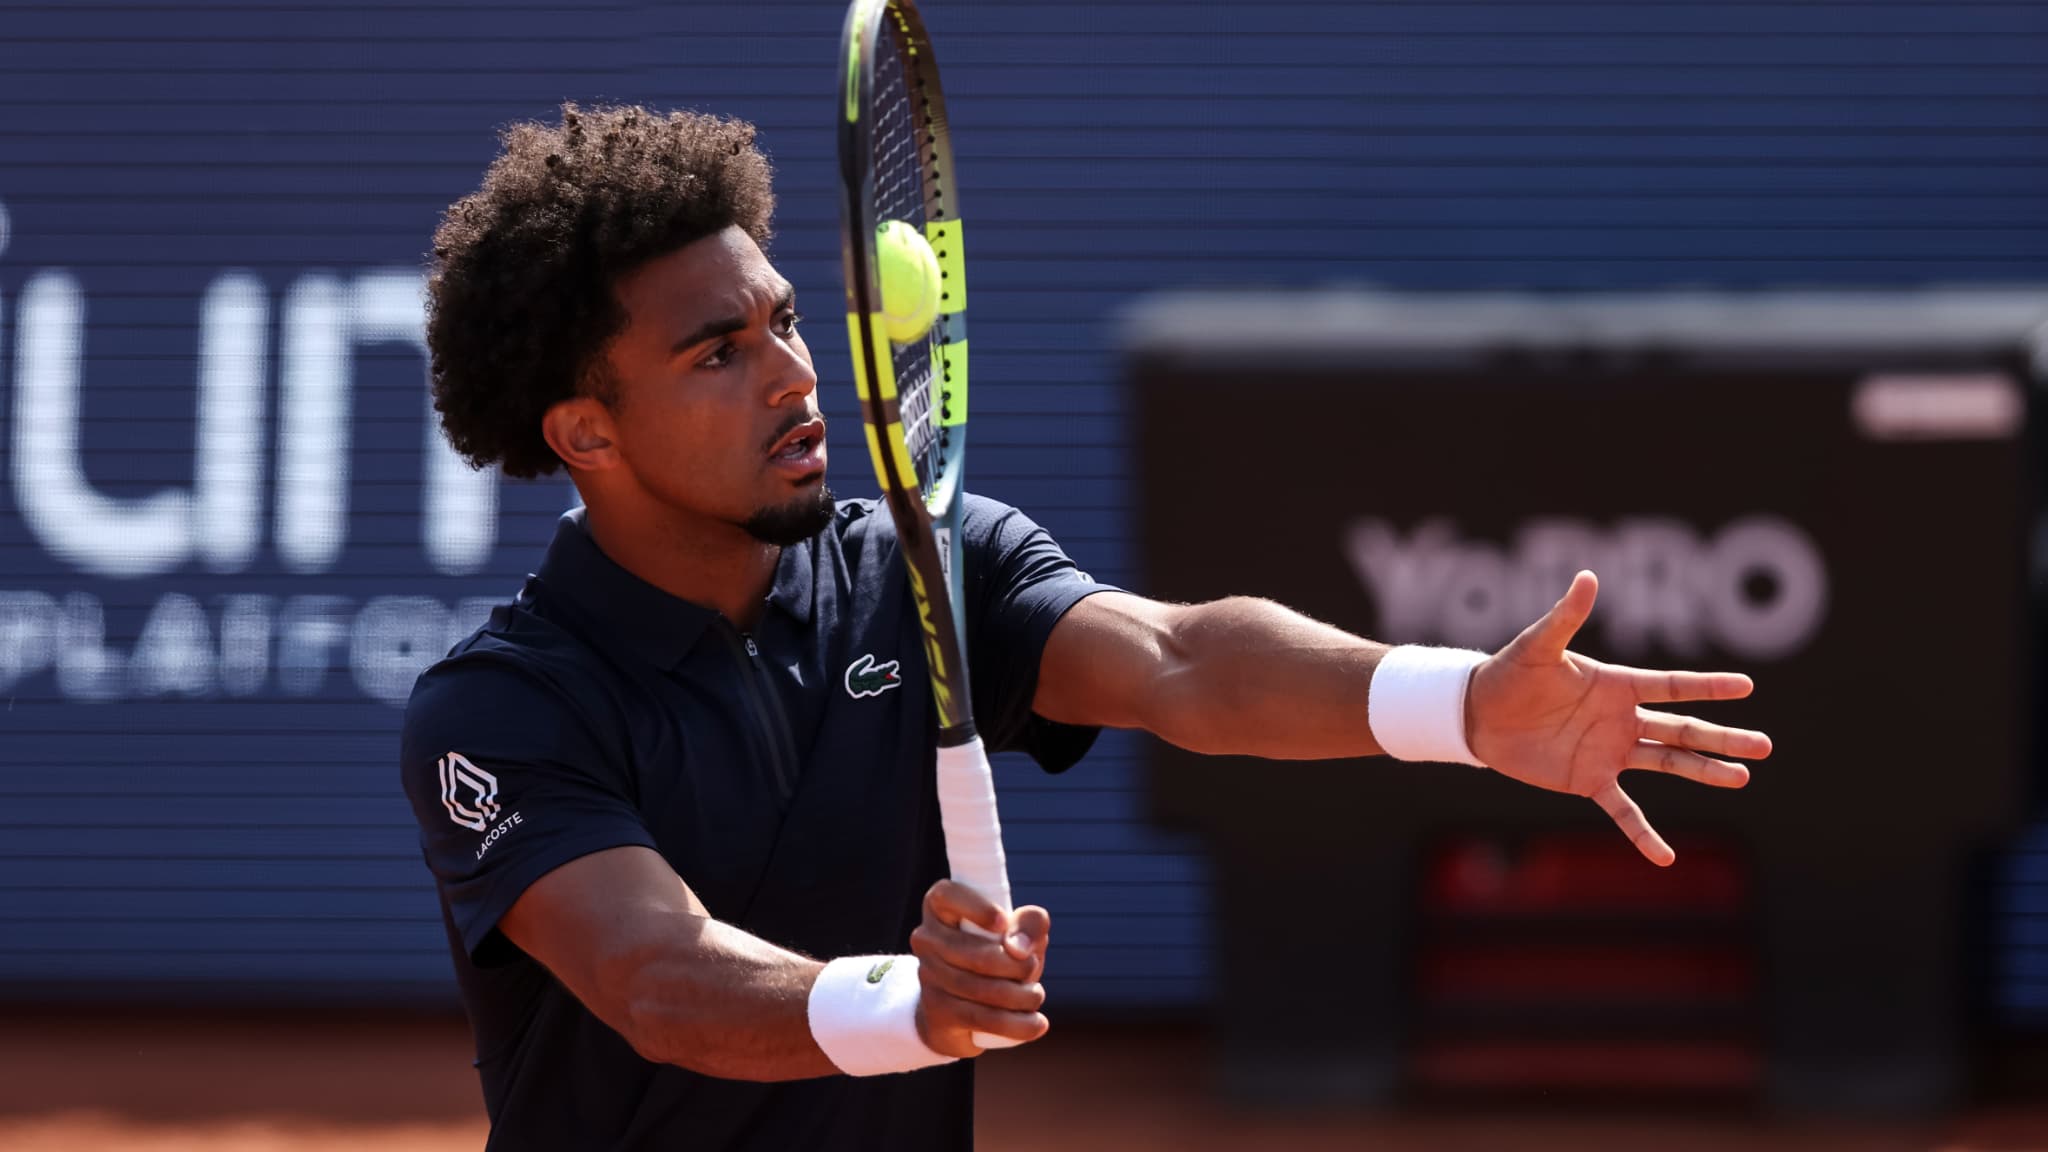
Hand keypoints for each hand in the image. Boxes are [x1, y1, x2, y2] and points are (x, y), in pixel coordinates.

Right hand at [908, 879, 1050, 1057]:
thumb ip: (1029, 924)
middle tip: (1033, 968)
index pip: (947, 895)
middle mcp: (926, 938)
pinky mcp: (937, 1011)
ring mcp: (928, 976)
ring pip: (980, 988)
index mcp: (940, 907)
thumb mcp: (1018, 931)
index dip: (976, 908)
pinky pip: (980, 1018)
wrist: (960, 1007)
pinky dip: (1015, 1023)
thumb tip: (1018, 949)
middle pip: (975, 953)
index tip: (1003, 922)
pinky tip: (1036, 1023)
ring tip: (1036, 995)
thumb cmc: (995, 952)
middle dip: (1017, 965)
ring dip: (1021, 995)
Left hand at [1465, 570, 1772, 866]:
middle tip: (1764, 747)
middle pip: (1683, 730)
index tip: (1748, 686)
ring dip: (1704, 772)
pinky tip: (1665, 858)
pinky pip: (1623, 810)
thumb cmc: (1510, 673)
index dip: (1708, 686)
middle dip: (1723, 737)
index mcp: (1617, 685)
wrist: (1478, 714)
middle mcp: (1622, 719)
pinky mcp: (1589, 780)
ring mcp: (1610, 751)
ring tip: (1741, 777)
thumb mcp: (1538, 646)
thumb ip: (1566, 616)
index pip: (1673, 686)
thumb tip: (1588, 576)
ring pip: (1668, 763)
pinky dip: (1642, 833)